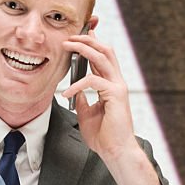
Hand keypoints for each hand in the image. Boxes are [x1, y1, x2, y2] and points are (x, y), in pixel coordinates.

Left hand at [61, 29, 164, 184]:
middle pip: (105, 50)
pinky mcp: (115, 95)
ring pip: (102, 57)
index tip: (81, 34)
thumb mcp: (86, 114)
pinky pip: (93, 81)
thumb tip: (73, 91)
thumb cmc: (104, 136)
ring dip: (84, 49)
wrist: (115, 151)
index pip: (103, 58)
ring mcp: (118, 87)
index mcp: (111, 85)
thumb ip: (82, 99)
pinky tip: (66, 92)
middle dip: (87, 40)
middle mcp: (117, 82)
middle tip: (69, 38)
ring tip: (67, 47)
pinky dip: (78, 84)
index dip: (93, 43)